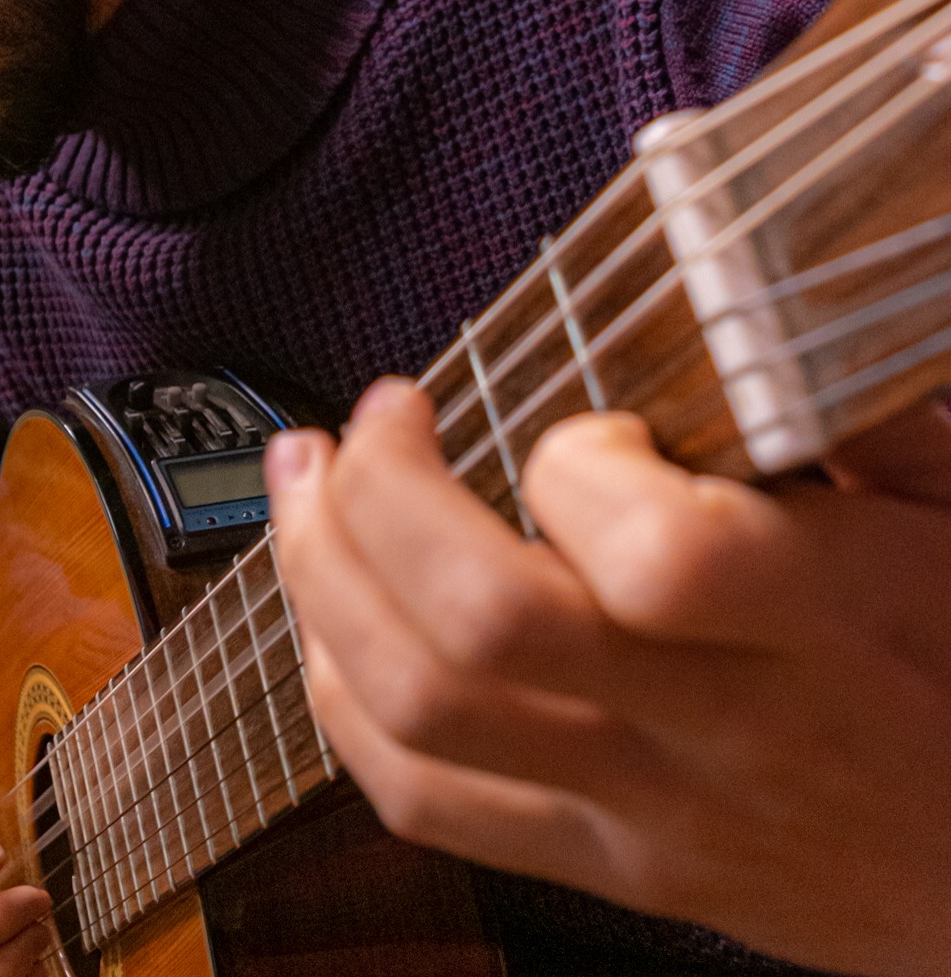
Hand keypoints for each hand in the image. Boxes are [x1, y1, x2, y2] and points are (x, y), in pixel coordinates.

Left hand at [267, 379, 950, 976]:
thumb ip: (854, 408)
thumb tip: (747, 291)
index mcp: (825, 625)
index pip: (658, 557)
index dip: (578, 464)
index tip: (578, 425)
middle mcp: (719, 733)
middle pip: (481, 630)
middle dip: (377, 497)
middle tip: (366, 418)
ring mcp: (645, 812)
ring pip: (417, 716)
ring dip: (321, 580)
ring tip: (305, 488)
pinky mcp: (601, 868)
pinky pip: (421, 803)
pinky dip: (340, 698)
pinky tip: (329, 615)